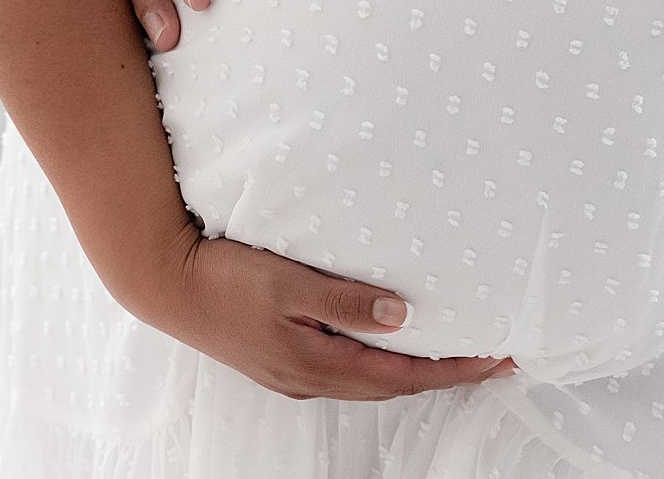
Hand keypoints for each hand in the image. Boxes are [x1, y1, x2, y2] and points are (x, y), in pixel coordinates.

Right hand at [125, 229, 513, 400]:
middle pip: (393, 385)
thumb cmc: (224, 279)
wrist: (165, 283)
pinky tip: (391, 342)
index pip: (404, 376)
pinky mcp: (283, 359)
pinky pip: (348, 366)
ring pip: (371, 379)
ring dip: (414, 369)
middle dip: (446, 373)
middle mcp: (310, 380)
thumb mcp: (290, 283)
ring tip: (455, 352)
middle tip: (492, 359)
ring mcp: (294, 373)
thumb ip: (346, 300)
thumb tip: (402, 317)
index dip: (455, 369)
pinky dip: (381, 359)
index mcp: (316, 366)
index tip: (499, 360)